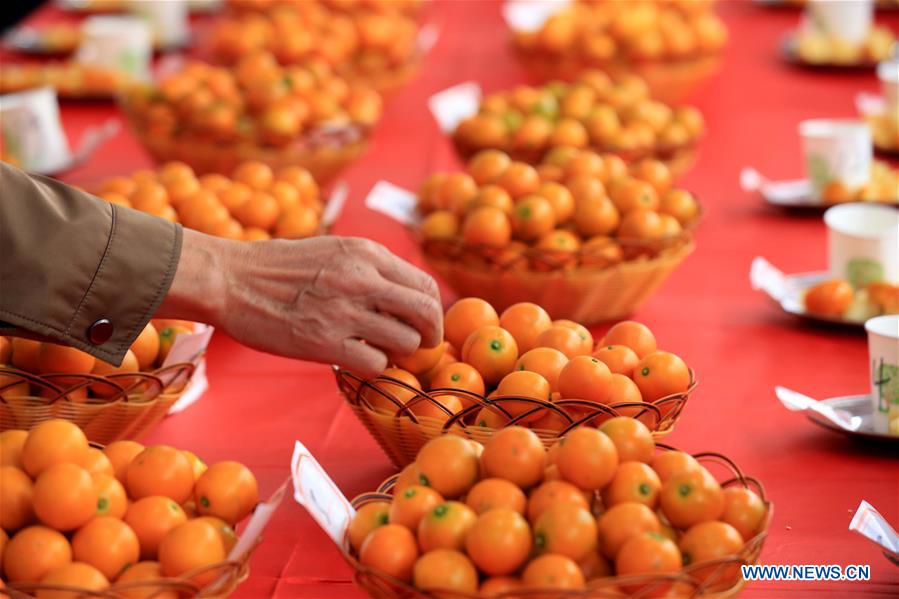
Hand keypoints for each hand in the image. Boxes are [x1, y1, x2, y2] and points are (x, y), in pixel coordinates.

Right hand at [158, 230, 442, 376]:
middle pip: (427, 313)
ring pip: (406, 342)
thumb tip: (406, 293)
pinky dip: (374, 367)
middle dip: (431, 334)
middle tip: (420, 345)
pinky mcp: (324, 343)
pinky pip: (376, 364)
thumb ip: (370, 267)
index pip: (425, 285)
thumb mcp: (332, 249)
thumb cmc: (278, 266)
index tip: (423, 322)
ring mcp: (343, 312)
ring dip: (399, 352)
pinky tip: (357, 359)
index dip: (433, 310)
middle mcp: (361, 279)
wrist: (229, 279)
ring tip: (380, 350)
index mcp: (365, 253)